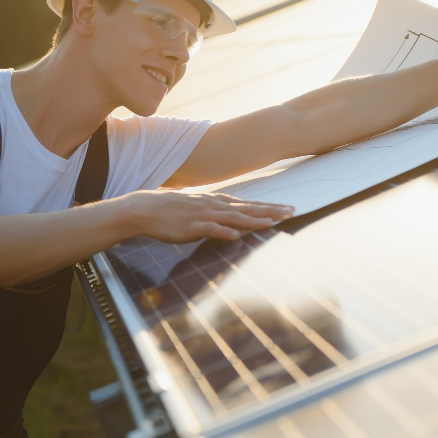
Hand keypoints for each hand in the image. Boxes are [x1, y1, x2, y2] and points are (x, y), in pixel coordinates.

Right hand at [122, 191, 293, 242]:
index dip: (269, 206)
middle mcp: (214, 206)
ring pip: (233, 218)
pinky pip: (210, 229)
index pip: (248, 204)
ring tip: (271, 222)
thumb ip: (217, 213)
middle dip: (270, 211)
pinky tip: (236, 235)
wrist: (146, 209)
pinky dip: (223, 232)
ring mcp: (204, 215)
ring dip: (253, 220)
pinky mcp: (191, 227)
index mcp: (217, 202)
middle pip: (247, 209)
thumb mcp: (200, 208)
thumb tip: (234, 220)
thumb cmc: (173, 209)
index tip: (287, 208)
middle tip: (291, 212)